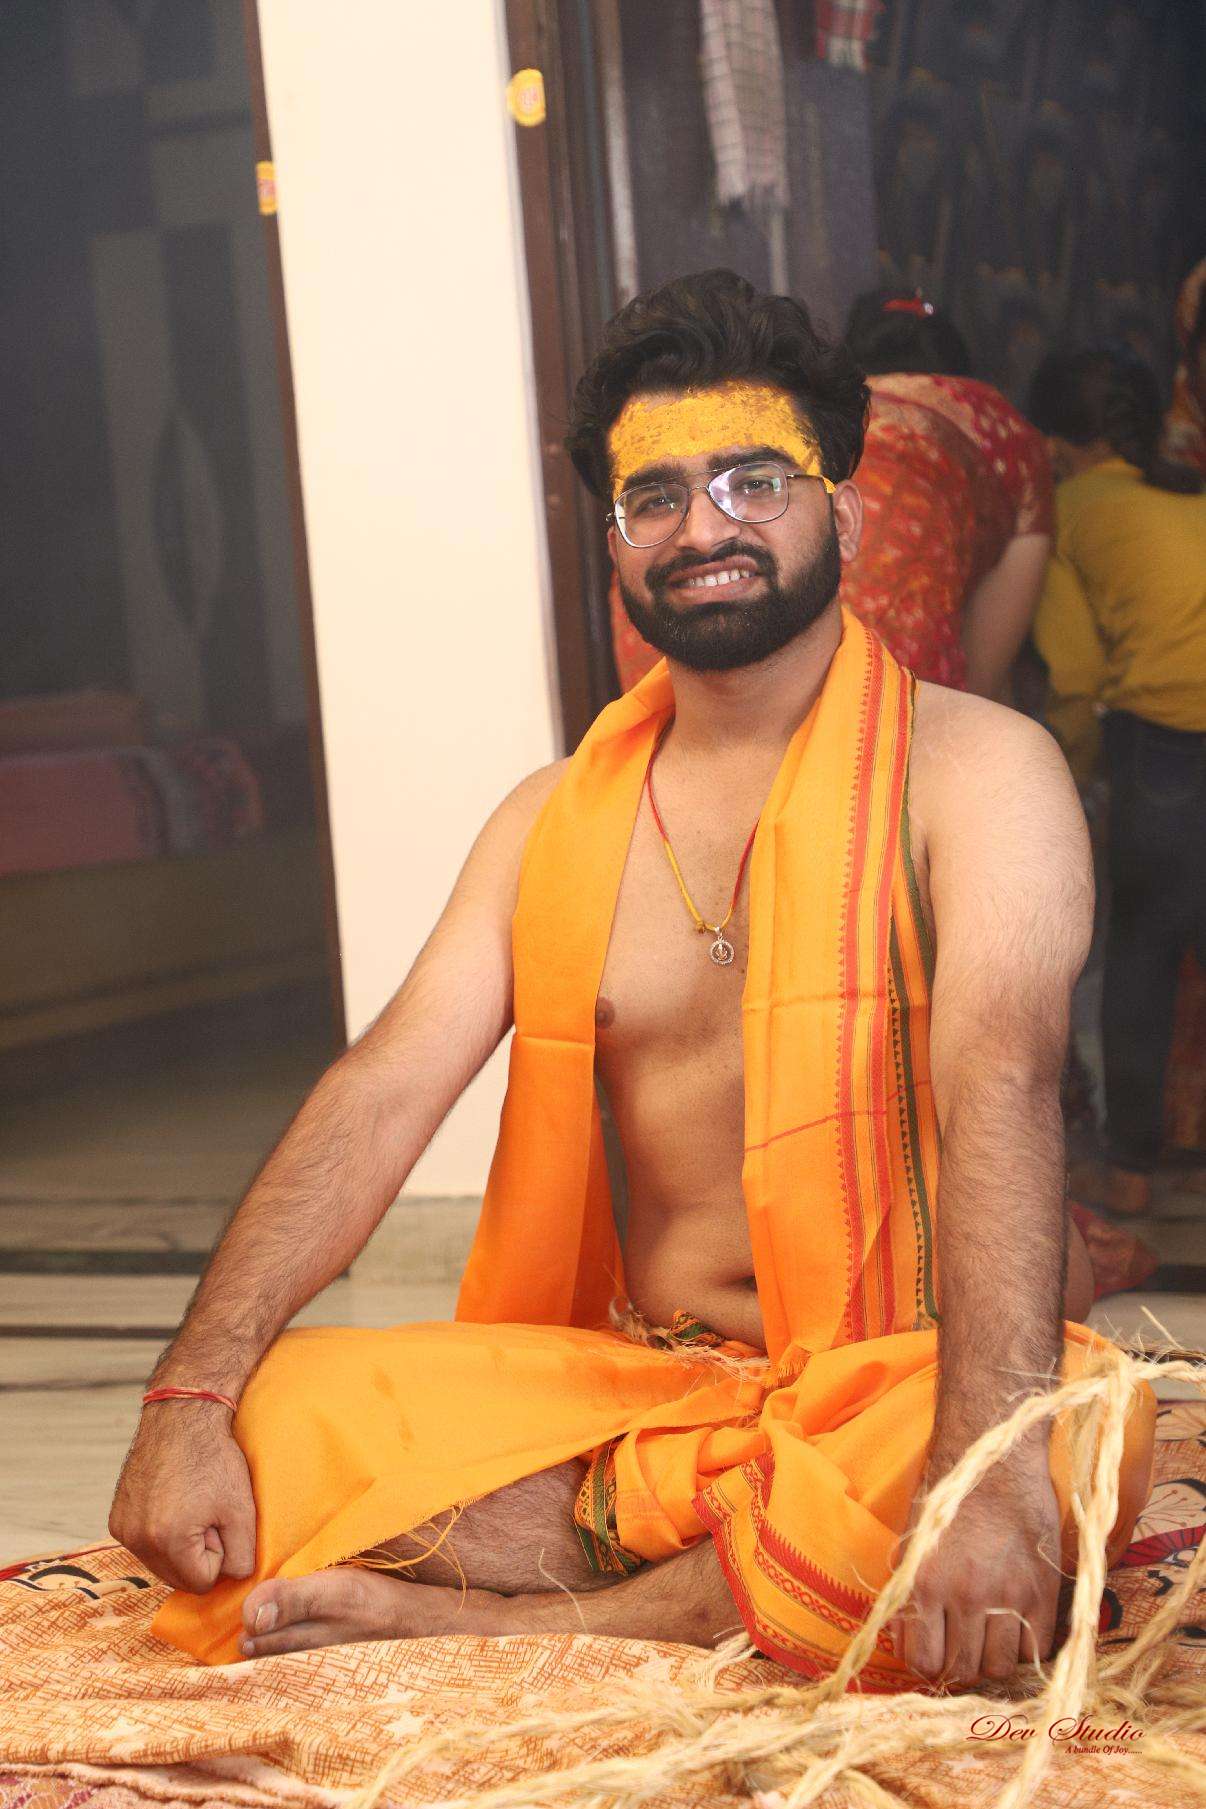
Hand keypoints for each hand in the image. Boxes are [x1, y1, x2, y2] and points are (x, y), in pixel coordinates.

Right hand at [109, 1400, 256, 1593]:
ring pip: (160, 1564)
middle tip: (206, 1513)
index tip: (218, 1519)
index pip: (202, 1582)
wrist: (182, 1416)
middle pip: (177, 1578)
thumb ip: (243, 1557)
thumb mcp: (243, 1510)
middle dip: (197, 1554)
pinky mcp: (116, 1519)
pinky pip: (144, 1546)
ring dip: (178, 1546)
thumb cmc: (215, 1458)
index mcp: (168, 1540)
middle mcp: (137, 1539)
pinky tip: (172, 1504)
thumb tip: (233, 1579)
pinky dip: (160, 1534)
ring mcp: (122, 1529)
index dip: (218, 1553)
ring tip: (190, 1506)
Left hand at [885, 1461, 1061, 1687]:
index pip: (923, 1661)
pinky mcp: (1043, 1590)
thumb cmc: (949, 1493)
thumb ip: (908, 1593)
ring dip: (992, 1662)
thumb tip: (907, 1644)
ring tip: (991, 1642)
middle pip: (963, 1670)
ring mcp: (1007, 1595)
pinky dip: (1026, 1650)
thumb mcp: (914, 1541)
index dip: (928, 1665)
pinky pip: (1036, 1649)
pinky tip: (1018, 1632)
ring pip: (1000, 1668)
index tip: (934, 1656)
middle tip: (964, 1651)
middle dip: (960, 1667)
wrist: (994, 1454)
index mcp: (924, 1582)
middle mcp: (964, 1595)